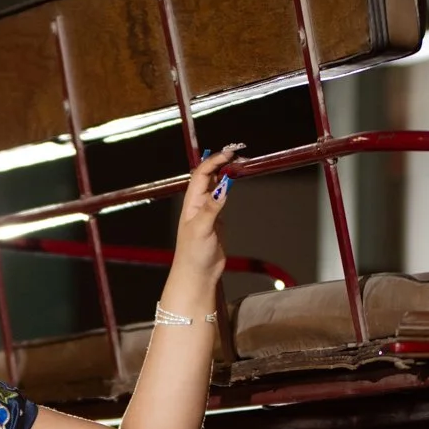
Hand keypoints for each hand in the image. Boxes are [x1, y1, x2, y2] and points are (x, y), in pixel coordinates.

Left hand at [168, 143, 240, 304]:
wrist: (198, 274)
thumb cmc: (194, 254)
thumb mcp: (202, 229)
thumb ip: (212, 207)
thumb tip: (223, 187)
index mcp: (191, 203)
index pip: (201, 174)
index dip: (214, 161)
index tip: (229, 154)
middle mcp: (198, 204)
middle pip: (208, 176)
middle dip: (220, 162)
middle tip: (236, 154)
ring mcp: (207, 211)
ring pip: (215, 185)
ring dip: (224, 173)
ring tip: (237, 163)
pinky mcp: (216, 220)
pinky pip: (221, 197)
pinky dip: (228, 187)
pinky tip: (233, 182)